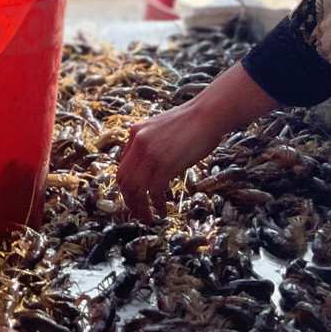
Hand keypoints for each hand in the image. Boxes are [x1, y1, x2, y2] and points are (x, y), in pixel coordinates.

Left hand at [115, 100, 232, 221]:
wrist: (208, 114)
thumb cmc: (191, 122)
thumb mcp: (160, 128)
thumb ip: (149, 144)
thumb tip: (147, 166)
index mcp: (135, 132)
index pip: (122, 165)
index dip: (127, 185)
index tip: (135, 196)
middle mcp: (138, 142)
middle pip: (123, 180)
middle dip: (129, 200)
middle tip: (139, 211)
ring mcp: (150, 154)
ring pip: (134, 190)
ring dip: (140, 208)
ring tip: (148, 217)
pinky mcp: (165, 165)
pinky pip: (153, 191)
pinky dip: (156, 204)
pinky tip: (162, 210)